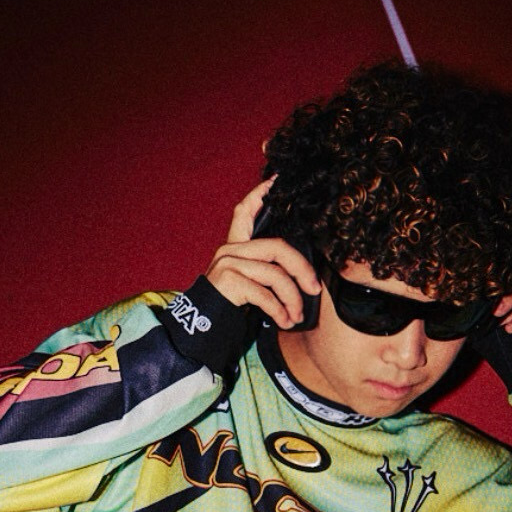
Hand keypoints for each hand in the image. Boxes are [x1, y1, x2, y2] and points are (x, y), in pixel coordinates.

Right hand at [204, 178, 320, 328]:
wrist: (198, 331)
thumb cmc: (226, 309)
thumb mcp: (245, 284)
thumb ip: (262, 270)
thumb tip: (300, 275)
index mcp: (233, 248)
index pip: (243, 213)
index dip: (259, 195)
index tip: (275, 180)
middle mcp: (229, 251)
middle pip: (277, 248)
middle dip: (302, 269)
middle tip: (314, 288)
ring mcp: (228, 264)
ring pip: (275, 275)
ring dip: (292, 299)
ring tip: (296, 316)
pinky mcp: (229, 281)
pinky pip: (265, 294)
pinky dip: (279, 310)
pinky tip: (284, 321)